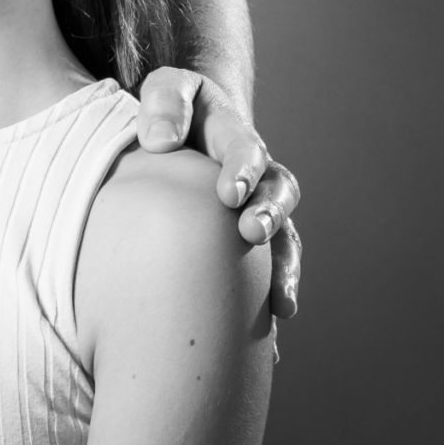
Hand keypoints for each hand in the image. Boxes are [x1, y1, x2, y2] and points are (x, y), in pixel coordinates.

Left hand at [136, 68, 301, 317]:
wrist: (177, 134)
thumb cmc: (167, 114)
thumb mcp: (165, 92)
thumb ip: (164, 103)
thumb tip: (159, 143)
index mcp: (233, 138)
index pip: (245, 151)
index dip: (241, 170)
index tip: (227, 193)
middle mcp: (256, 178)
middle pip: (277, 194)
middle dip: (269, 214)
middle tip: (251, 233)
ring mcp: (257, 214)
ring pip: (285, 242)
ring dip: (284, 270)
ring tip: (281, 304)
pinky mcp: (247, 251)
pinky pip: (266, 281)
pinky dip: (267, 313)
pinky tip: (268, 352)